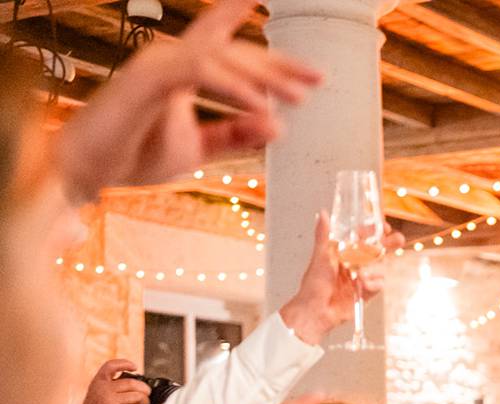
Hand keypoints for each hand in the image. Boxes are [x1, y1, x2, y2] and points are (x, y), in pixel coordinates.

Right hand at [51, 0, 321, 205]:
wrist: (89, 170)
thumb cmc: (134, 153)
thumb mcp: (199, 147)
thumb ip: (235, 135)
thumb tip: (277, 124)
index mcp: (184, 70)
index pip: (228, 48)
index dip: (263, 46)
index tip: (301, 52)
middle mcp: (172, 58)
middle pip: (236, 52)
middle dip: (280, 65)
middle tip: (318, 78)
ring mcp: (159, 64)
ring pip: (223, 57)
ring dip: (264, 76)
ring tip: (299, 97)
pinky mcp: (149, 78)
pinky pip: (200, 72)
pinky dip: (234, 89)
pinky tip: (261, 105)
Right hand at [69, 359, 150, 403]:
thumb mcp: (99, 393)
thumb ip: (112, 385)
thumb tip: (139, 383)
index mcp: (98, 381)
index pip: (110, 366)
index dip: (124, 363)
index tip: (135, 367)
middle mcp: (102, 389)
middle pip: (132, 383)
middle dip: (144, 389)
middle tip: (147, 394)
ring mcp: (108, 401)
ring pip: (137, 397)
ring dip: (144, 402)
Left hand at [278, 213, 403, 345]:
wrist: (317, 310)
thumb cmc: (314, 284)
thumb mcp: (320, 255)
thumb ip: (323, 234)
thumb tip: (322, 213)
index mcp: (344, 252)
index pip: (363, 237)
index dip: (374, 231)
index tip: (383, 227)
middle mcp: (355, 263)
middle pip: (378, 250)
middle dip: (389, 244)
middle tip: (398, 240)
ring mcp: (362, 278)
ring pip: (381, 267)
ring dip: (375, 270)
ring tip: (362, 276)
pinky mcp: (367, 292)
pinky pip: (379, 284)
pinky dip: (373, 284)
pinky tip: (363, 285)